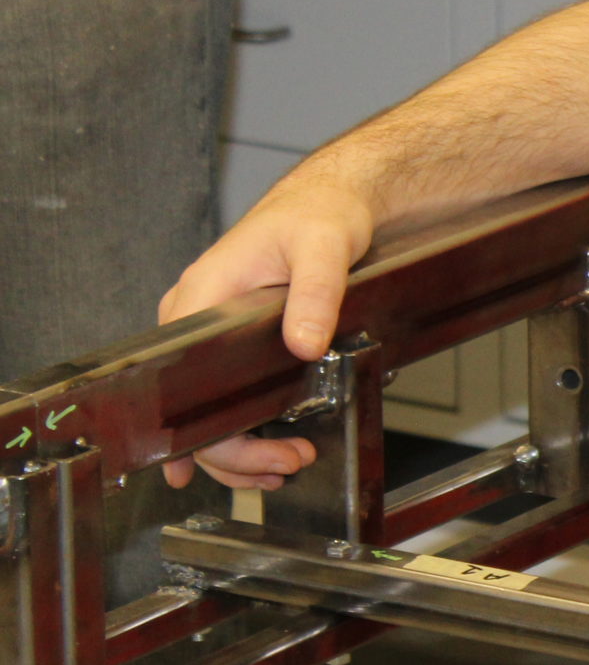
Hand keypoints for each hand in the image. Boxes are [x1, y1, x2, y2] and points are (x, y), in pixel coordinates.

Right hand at [157, 173, 376, 489]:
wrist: (328, 200)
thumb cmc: (317, 214)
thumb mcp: (324, 247)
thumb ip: (317, 293)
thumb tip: (305, 343)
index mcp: (200, 298)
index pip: (185, 388)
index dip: (215, 437)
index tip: (262, 456)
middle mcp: (194, 320)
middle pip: (192, 410)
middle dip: (238, 452)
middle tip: (290, 464)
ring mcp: (210, 335)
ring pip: (205, 409)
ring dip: (242, 447)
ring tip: (287, 462)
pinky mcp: (232, 341)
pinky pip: (223, 394)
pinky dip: (243, 426)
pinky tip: (265, 449)